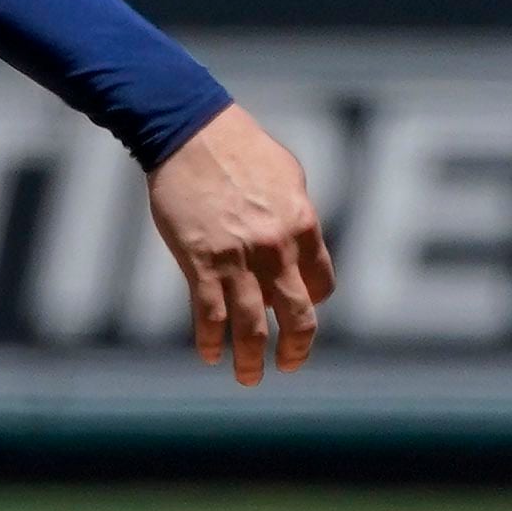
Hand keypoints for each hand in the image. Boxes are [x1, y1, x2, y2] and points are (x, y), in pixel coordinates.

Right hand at [148, 104, 334, 386]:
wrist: (190, 132)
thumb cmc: (238, 146)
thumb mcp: (286, 176)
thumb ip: (295, 215)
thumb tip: (297, 244)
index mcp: (303, 225)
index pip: (321, 285)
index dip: (312, 304)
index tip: (295, 311)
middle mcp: (276, 247)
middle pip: (298, 315)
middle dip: (296, 348)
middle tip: (288, 365)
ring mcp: (238, 257)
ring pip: (252, 325)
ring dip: (251, 358)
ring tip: (248, 378)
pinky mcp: (200, 260)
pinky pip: (209, 313)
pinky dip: (211, 339)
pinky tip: (210, 354)